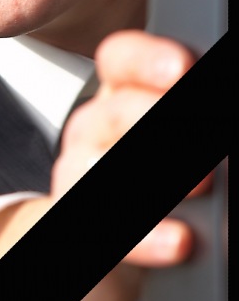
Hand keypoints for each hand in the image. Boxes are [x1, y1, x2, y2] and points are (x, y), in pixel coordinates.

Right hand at [49, 29, 208, 300]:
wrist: (124, 237)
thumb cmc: (166, 178)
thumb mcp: (178, 134)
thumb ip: (200, 119)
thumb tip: (229, 147)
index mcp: (122, 94)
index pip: (120, 60)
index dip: (146, 59)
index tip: (184, 68)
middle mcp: (95, 127)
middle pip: (115, 111)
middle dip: (157, 117)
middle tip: (208, 134)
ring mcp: (79, 174)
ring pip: (97, 167)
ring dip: (156, 178)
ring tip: (204, 184)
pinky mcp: (76, 220)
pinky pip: (100, 226)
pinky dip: (146, 237)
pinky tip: (182, 240)